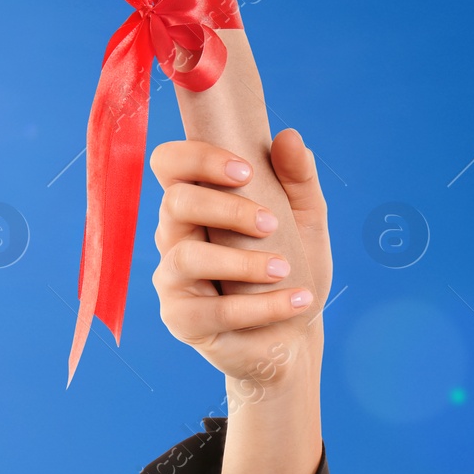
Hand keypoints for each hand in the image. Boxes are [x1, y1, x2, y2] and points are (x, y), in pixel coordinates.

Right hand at [149, 128, 332, 389]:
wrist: (292, 337)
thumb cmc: (289, 272)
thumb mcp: (304, 221)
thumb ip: (299, 180)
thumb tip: (288, 136)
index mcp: (195, 202)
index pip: (169, 164)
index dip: (198, 158)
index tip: (245, 170)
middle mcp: (173, 235)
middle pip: (175, 202)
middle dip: (227, 208)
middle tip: (271, 224)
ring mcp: (172, 277)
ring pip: (188, 256)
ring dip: (244, 261)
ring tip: (285, 270)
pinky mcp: (181, 319)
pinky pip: (214, 310)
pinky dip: (263, 306)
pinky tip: (298, 301)